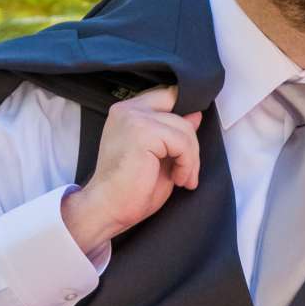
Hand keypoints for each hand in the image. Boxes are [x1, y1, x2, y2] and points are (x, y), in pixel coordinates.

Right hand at [61, 85, 200, 250]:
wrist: (108, 210)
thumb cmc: (130, 190)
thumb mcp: (161, 156)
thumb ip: (174, 133)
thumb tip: (196, 115)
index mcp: (127, 112)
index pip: (167, 95)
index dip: (184, 115)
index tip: (189, 144)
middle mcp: (128, 109)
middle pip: (179, 112)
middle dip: (191, 144)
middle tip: (188, 172)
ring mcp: (134, 118)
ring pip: (184, 129)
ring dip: (191, 158)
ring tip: (184, 179)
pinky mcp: (142, 132)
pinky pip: (182, 142)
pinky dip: (187, 163)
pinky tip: (178, 179)